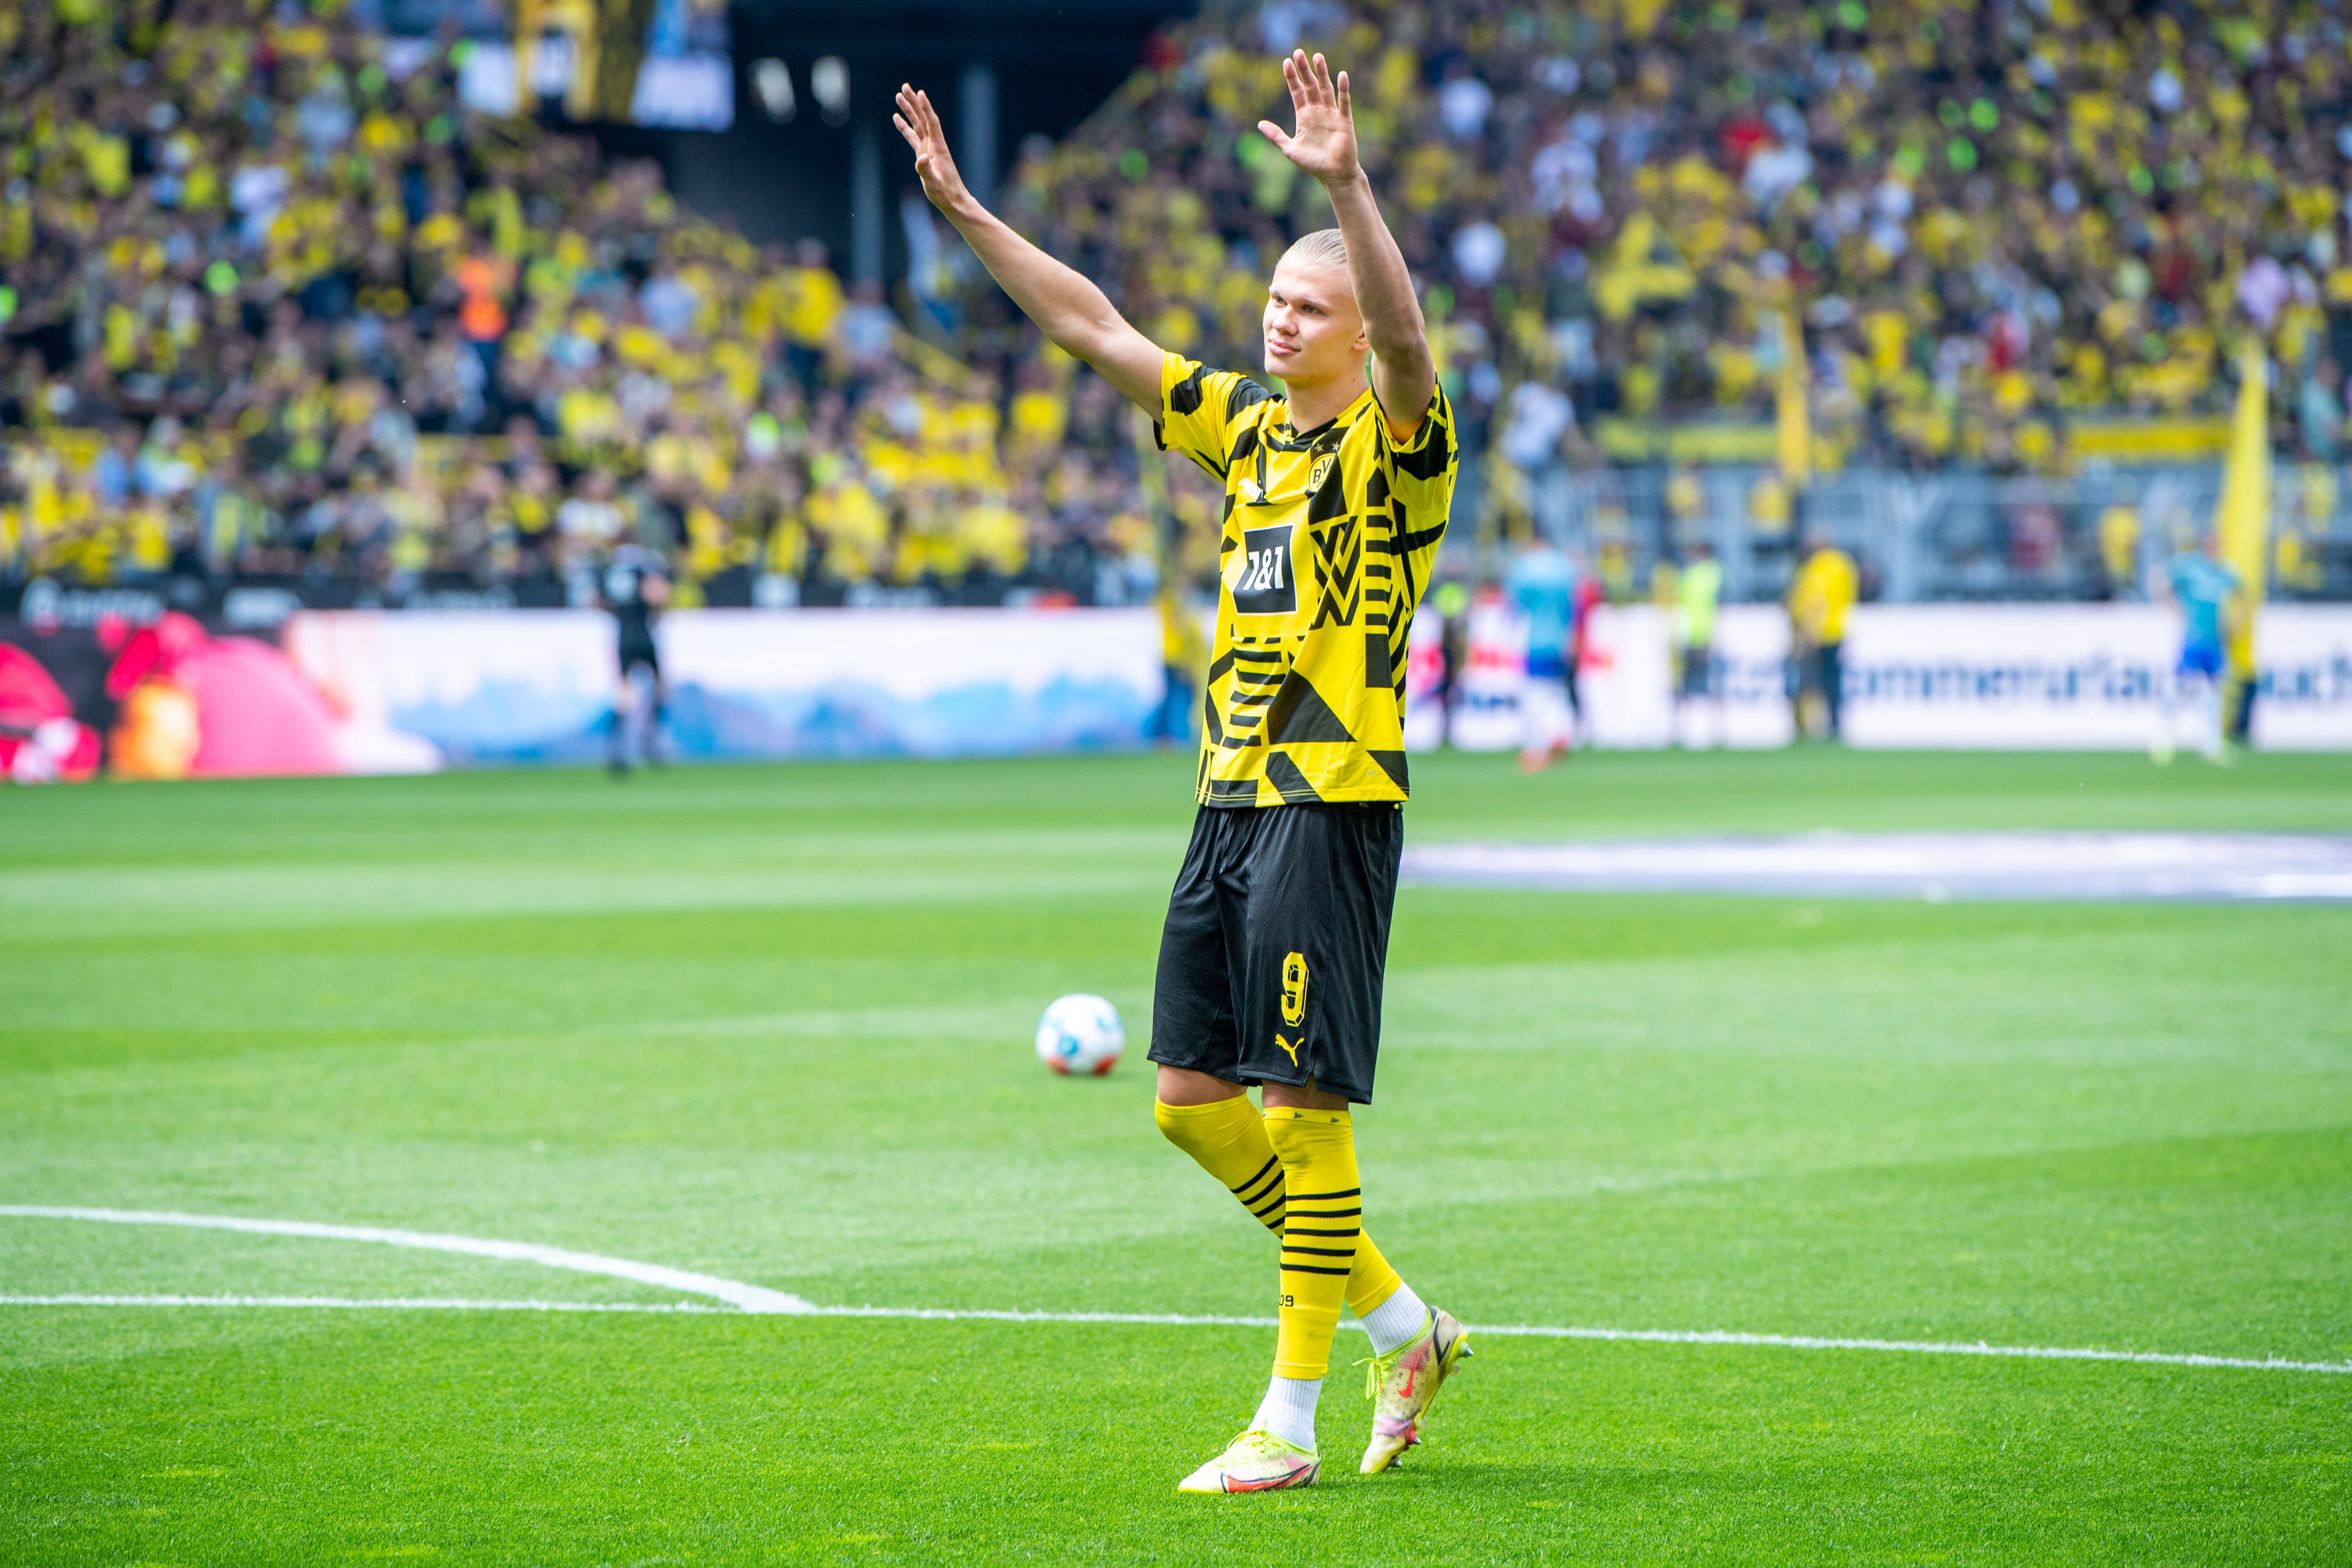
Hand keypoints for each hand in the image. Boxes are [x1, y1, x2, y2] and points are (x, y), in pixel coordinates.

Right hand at [894, 84, 972, 215]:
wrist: (953, 200)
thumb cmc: (945, 194)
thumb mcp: (934, 184)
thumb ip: (926, 171)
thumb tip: (919, 158)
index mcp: (938, 148)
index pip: (931, 123)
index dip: (925, 108)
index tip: (920, 93)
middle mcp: (934, 145)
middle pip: (923, 118)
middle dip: (914, 103)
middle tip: (905, 87)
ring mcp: (928, 148)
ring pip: (918, 125)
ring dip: (909, 111)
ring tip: (899, 96)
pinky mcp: (924, 154)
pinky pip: (913, 137)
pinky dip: (905, 127)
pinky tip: (897, 118)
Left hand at [1257, 50, 1358, 186]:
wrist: (1333, 175)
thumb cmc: (1312, 164)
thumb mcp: (1290, 149)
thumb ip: (1276, 136)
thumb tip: (1259, 124)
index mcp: (1304, 116)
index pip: (1297, 92)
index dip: (1292, 78)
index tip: (1286, 62)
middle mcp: (1317, 111)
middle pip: (1310, 86)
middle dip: (1304, 70)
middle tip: (1298, 52)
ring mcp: (1331, 114)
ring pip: (1325, 89)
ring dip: (1321, 73)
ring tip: (1317, 56)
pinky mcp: (1344, 120)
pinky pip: (1344, 102)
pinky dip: (1343, 89)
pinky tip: (1341, 76)